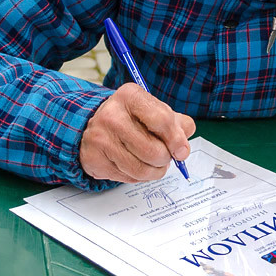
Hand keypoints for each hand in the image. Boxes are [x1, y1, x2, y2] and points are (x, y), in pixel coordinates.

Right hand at [79, 84, 194, 182]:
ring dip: (154, 171)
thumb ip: (178, 125)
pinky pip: (128, 178)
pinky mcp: (93, 159)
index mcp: (130, 97)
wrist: (98, 127)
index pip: (162, 120)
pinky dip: (138, 177)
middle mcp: (111, 115)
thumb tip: (182, 149)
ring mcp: (99, 138)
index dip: (177, 140)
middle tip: (163, 155)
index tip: (181, 150)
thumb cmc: (133, 120)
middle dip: (165, 158)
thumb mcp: (157, 112)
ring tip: (152, 162)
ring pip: (142, 170)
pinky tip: (134, 164)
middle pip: (154, 151)